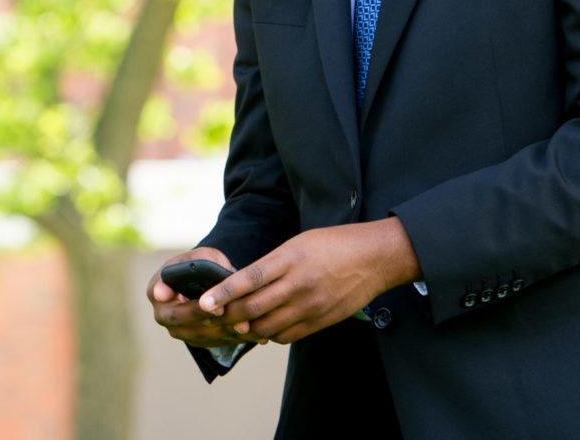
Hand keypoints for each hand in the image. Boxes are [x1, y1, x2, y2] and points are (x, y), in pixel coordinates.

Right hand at [147, 247, 250, 348]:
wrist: (201, 282)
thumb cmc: (199, 264)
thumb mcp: (202, 256)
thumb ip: (209, 261)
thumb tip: (221, 273)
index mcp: (155, 289)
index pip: (167, 300)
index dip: (191, 305)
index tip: (214, 309)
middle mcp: (162, 314)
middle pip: (185, 322)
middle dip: (211, 319)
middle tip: (234, 317)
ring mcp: (177, 331)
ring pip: (201, 335)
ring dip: (223, 332)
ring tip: (246, 326)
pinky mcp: (194, 341)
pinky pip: (212, 342)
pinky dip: (231, 337)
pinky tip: (250, 331)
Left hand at [199, 218, 418, 344]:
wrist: (375, 258)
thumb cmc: (334, 244)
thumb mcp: (299, 243)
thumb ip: (273, 265)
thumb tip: (245, 287)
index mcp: (291, 258)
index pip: (249, 279)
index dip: (224, 293)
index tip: (204, 302)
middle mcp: (299, 284)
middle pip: (254, 308)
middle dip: (229, 316)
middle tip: (213, 317)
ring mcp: (311, 305)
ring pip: (267, 327)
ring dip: (247, 329)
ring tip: (235, 324)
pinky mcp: (321, 321)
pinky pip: (286, 336)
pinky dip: (270, 335)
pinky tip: (264, 328)